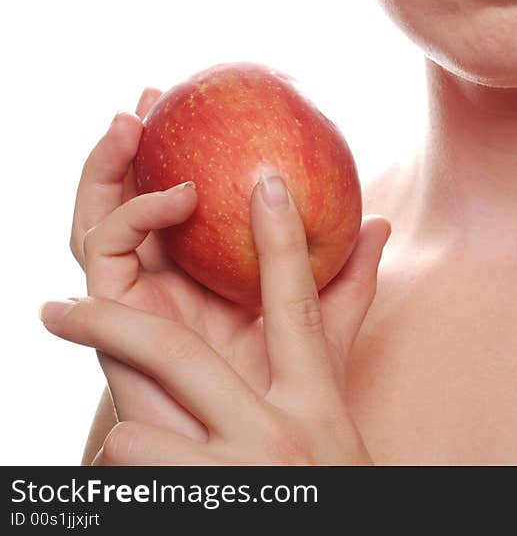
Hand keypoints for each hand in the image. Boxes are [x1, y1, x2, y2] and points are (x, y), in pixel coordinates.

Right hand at [67, 87, 389, 446]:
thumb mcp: (327, 329)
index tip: (204, 106)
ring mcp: (134, 298)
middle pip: (130, 201)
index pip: (179, 206)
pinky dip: (132, 216)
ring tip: (131, 121)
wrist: (257, 459)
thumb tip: (378, 222)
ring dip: (108, 165)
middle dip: (132, 146)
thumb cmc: (292, 394)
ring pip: (101, 219)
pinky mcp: (113, 320)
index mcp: (200, 276)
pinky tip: (178, 196)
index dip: (180, 155)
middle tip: (153, 95)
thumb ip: (347, 279)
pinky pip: (104, 256)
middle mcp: (160, 283)